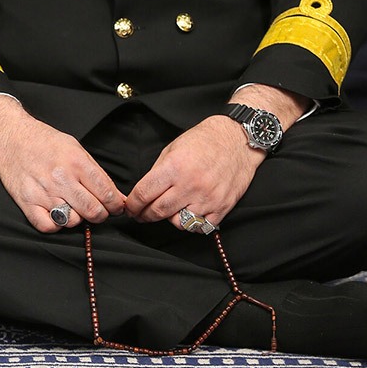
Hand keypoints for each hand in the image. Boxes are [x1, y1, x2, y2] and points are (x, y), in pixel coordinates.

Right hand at [0, 96, 125, 231]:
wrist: (10, 138)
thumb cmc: (45, 142)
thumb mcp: (75, 148)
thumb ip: (97, 173)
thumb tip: (117, 197)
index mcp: (76, 162)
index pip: (107, 194)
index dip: (116, 205)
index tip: (114, 207)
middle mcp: (61, 178)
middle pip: (93, 211)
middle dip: (100, 215)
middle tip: (96, 210)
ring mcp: (43, 191)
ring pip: (73, 222)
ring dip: (77, 218)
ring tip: (73, 208)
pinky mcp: (27, 201)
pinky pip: (48, 226)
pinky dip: (55, 225)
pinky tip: (56, 214)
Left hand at [124, 116, 260, 229]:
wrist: (236, 140)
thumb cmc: (203, 141)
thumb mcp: (172, 149)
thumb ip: (157, 172)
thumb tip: (144, 193)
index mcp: (174, 167)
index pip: (144, 193)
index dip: (132, 204)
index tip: (130, 208)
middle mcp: (190, 184)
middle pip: (158, 211)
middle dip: (144, 216)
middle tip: (141, 215)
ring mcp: (207, 198)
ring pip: (179, 223)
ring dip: (169, 219)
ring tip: (169, 210)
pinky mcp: (222, 207)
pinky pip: (201, 227)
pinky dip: (192, 224)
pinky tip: (189, 214)